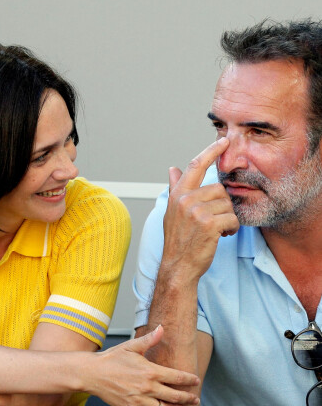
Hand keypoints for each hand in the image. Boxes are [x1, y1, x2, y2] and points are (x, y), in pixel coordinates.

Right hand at [88, 326, 199, 405]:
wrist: (92, 373)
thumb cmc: (111, 358)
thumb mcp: (131, 346)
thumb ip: (149, 339)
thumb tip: (162, 328)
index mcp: (150, 371)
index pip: (177, 377)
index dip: (189, 380)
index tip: (196, 380)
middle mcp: (147, 387)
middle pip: (175, 396)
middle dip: (188, 398)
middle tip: (196, 399)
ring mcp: (140, 400)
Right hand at [162, 138, 238, 282]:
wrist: (178, 265)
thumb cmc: (178, 239)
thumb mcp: (172, 211)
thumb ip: (175, 188)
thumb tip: (173, 169)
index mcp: (178, 194)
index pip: (195, 165)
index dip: (211, 151)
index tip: (223, 141)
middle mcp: (185, 200)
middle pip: (219, 189)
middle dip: (222, 205)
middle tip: (214, 220)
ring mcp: (196, 211)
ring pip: (227, 204)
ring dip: (227, 219)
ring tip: (215, 230)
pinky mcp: (208, 224)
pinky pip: (232, 218)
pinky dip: (231, 229)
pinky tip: (221, 236)